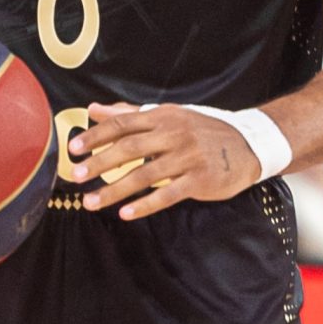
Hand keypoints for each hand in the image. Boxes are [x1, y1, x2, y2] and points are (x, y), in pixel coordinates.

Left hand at [72, 103, 265, 218]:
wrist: (248, 145)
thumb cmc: (202, 130)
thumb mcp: (169, 115)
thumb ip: (130, 114)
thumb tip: (94, 109)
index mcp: (163, 116)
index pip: (123, 124)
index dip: (96, 135)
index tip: (74, 148)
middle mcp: (174, 134)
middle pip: (129, 148)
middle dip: (100, 163)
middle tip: (76, 176)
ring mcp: (188, 157)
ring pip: (144, 175)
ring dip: (115, 190)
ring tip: (92, 202)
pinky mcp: (199, 180)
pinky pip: (167, 194)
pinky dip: (145, 205)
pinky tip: (126, 214)